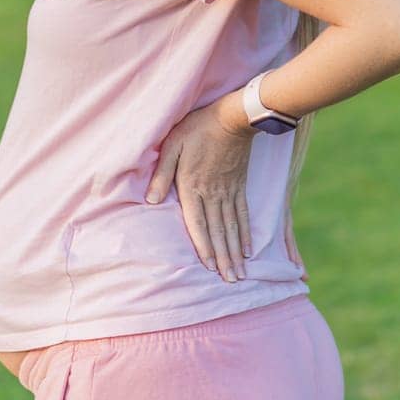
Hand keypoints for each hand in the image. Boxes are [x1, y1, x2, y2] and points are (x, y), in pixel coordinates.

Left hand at [145, 95, 254, 282]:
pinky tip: (249, 249)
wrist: (233, 117)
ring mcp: (229, 191)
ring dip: (236, 252)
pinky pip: (244, 214)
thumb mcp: (172, 145)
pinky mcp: (240, 186)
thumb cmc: (198, 128)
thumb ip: (161, 174)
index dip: (204, 246)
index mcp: (193, 186)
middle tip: (231, 281)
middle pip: (219, 231)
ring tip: (240, 273)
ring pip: (233, 227)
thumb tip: (149, 201)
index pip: (198, 223)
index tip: (210, 268)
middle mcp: (213, 194)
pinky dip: (247, 233)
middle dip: (224, 258)